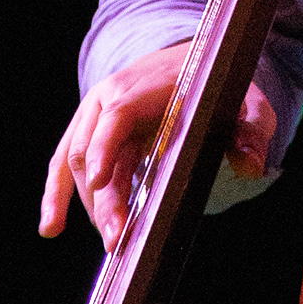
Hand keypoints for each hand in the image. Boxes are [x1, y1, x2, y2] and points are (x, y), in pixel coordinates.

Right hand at [40, 49, 279, 248]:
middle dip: (105, 197)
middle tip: (120, 238)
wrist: (193, 61)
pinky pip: (63, 163)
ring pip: (76, 161)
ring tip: (110, 242)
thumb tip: (249, 165)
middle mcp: (114, 96)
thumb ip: (251, 131)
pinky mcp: (88, 131)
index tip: (104, 180)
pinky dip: (55, 194)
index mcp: (149, 85)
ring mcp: (96, 113)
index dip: (107, 145)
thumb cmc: (220, 86)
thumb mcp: (248, 104)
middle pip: (96, 148)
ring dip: (86, 205)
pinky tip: (50, 228)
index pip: (120, 113)